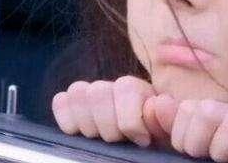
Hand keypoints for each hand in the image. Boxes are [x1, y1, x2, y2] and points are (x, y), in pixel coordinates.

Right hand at [51, 75, 168, 146]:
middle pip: (98, 91)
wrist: (146, 140)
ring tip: (100, 137)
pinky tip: (79, 131)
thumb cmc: (156, 137)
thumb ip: (164, 118)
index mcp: (138, 88)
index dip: (131, 122)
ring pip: (77, 92)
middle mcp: (114, 86)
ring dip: (87, 122)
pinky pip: (61, 101)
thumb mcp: (166, 130)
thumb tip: (153, 105)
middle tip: (119, 140)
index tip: (141, 140)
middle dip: (108, 125)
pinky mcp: (73, 105)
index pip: (125, 89)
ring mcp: (92, 94)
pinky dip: (66, 117)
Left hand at [148, 95, 227, 162]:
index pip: (190, 107)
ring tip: (227, 161)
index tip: (192, 153)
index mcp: (222, 113)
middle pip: (208, 110)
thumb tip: (155, 103)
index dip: (181, 136)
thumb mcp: (191, 150)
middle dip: (198, 142)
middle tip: (208, 158)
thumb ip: (171, 129)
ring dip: (223, 151)